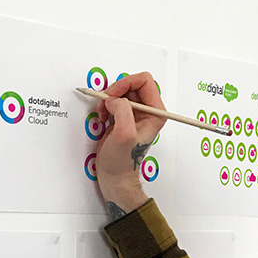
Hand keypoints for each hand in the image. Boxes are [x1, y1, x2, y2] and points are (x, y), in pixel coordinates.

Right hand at [94, 72, 166, 217]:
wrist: (115, 177)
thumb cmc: (122, 162)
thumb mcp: (124, 135)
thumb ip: (122, 110)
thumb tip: (113, 99)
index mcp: (155, 113)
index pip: (144, 80)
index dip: (125, 83)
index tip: (112, 96)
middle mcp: (147, 111)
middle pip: (132, 84)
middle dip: (115, 91)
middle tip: (105, 104)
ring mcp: (135, 115)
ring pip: (121, 92)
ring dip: (108, 99)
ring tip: (103, 112)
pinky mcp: (124, 118)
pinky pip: (114, 101)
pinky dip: (105, 105)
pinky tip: (102, 116)